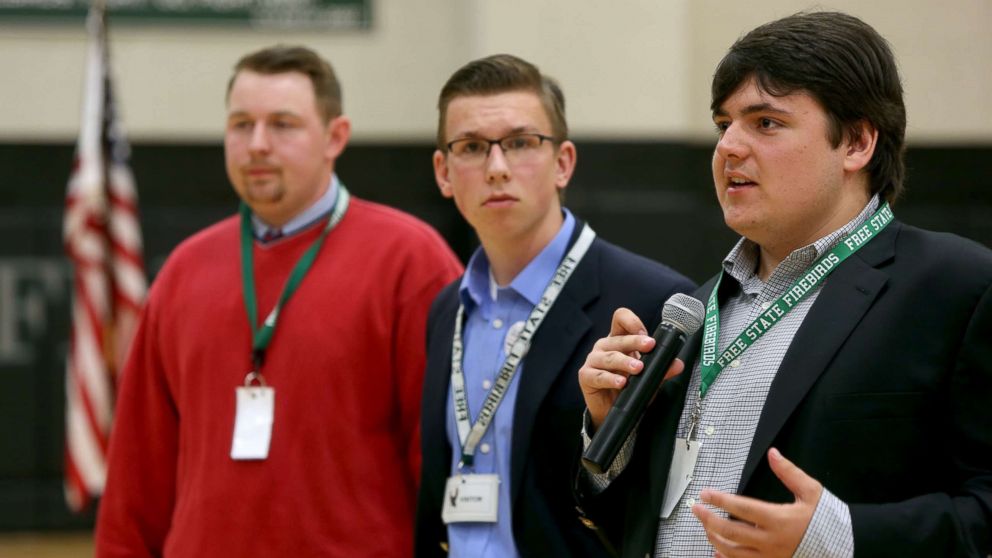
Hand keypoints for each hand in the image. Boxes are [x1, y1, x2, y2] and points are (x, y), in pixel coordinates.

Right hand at [577, 308, 683, 429]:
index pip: (620, 319)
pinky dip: (610, 379)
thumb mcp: (647, 377)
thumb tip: (678, 364)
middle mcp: (604, 346)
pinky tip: (621, 383)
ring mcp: (593, 360)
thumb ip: (661, 369)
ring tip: (638, 368)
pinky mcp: (586, 376)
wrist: (610, 410)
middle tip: (649, 346)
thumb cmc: (627, 386)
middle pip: (618, 338)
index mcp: (618, 340)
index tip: (645, 333)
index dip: (631, 321)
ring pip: (609, 356)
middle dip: (635, 341)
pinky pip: (598, 375)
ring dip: (624, 361)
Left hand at [690, 448, 822, 557]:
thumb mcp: (811, 491)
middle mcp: (771, 541)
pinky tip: (717, 551)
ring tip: (705, 526)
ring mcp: (770, 557)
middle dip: (708, 519)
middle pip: (730, 532)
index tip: (705, 494)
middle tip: (697, 509)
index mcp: (779, 520)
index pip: (741, 508)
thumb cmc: (826, 520)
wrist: (843, 546)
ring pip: (732, 552)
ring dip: (714, 538)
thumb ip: (789, 472)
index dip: (720, 500)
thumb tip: (773, 454)